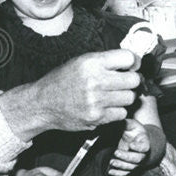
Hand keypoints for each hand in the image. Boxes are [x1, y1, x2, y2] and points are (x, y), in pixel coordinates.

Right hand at [1, 49, 141, 139]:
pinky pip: (121, 114)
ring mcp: (96, 100)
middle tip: (122, 83)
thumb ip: (104, 61)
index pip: (128, 58)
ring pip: (130, 98)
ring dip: (124, 97)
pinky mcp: (97, 117)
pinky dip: (116, 111)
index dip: (132, 62)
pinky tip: (105, 107)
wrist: (42, 103)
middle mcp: (95, 80)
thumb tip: (132, 61)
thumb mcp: (79, 62)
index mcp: (91, 62)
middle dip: (130, 81)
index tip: (130, 66)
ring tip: (111, 96)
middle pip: (133, 80)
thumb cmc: (61, 81)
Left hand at [108, 119, 150, 175]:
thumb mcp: (131, 124)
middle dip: (127, 157)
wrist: (136, 140)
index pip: (145, 147)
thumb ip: (126, 123)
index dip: (139, 147)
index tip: (131, 145)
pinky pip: (126, 173)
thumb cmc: (133, 130)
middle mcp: (142, 154)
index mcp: (145, 142)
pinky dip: (118, 174)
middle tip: (116, 153)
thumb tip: (117, 120)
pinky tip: (110, 172)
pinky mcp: (129, 167)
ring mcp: (136, 162)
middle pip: (138, 159)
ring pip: (132, 167)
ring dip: (122, 166)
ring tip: (112, 162)